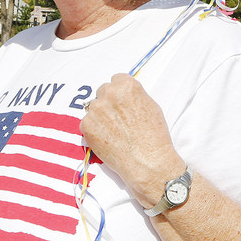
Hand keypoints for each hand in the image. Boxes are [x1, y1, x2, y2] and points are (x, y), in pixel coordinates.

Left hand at [79, 74, 183, 209]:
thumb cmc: (154, 135)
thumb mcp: (151, 106)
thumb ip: (134, 95)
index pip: (116, 79)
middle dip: (109, 102)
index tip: (123, 102)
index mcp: (127, 85)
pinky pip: (88, 122)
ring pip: (94, 107)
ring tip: (114, 131)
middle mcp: (109, 93)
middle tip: (118, 118)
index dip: (120, 93)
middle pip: (103, 91)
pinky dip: (94, 129)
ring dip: (100, 115)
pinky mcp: (86, 125)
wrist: (146, 161)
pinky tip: (107, 138)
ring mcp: (96, 109)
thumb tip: (123, 94)